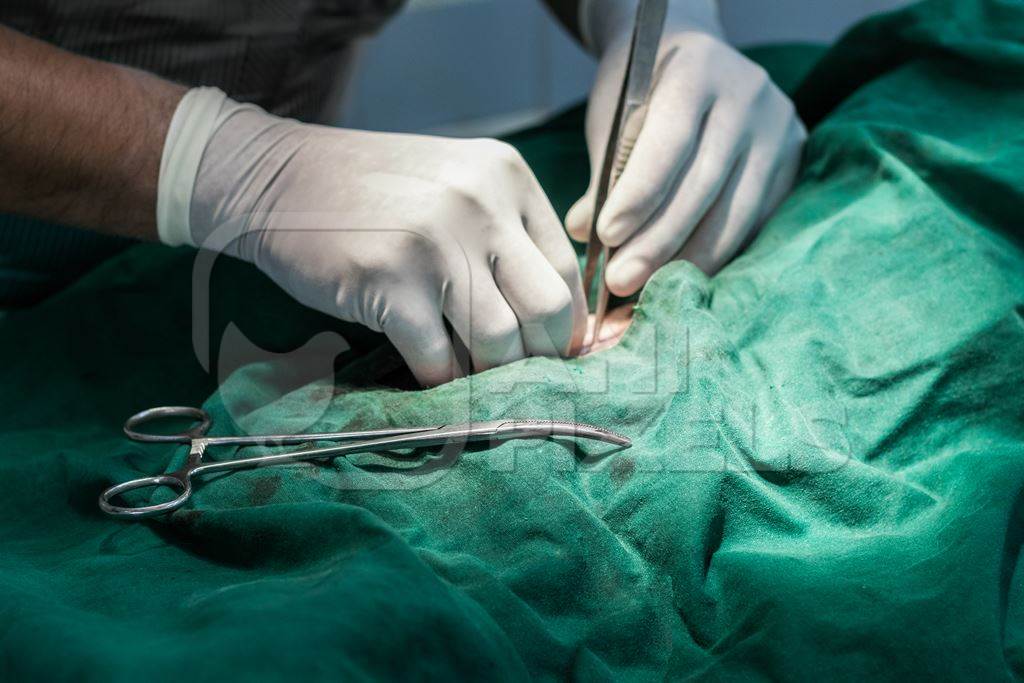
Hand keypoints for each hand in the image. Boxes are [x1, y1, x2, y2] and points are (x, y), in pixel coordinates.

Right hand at [158, 90, 585, 385]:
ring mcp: (435, 242)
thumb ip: (504, 234)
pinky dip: (440, 381)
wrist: (274, 177)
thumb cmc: (370, 191)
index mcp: (507, 176)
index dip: (567, 325)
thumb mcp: (453, 184)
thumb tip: (551, 323)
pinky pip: (439, 360)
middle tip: (519, 378)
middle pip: (548, 310)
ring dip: (487, 376)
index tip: (552, 354)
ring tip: (470, 378)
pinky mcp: (390, 282)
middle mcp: (481, 204)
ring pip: (499, 343)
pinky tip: (428, 373)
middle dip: (540, 358)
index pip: (566, 269)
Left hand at [566, 0, 806, 294]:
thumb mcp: (615, 115)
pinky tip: (684, 278)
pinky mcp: (794, 162)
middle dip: (658, 241)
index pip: (670, 142)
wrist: (695, 59)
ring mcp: (779, 130)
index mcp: (698, 70)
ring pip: (735, 212)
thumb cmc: (643, 90)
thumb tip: (583, 232)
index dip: (639, 195)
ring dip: (688, 260)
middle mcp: (748, 96)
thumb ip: (605, 173)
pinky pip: (755, 221)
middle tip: (620, 281)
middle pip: (704, 185)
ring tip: (647, 291)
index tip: (606, 236)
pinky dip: (718, 254)